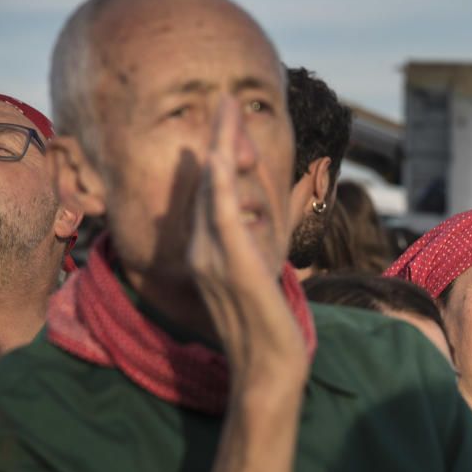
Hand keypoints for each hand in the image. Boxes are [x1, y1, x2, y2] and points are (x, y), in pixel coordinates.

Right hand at [187, 97, 307, 385]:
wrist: (268, 371)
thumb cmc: (267, 332)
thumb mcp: (260, 284)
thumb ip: (254, 256)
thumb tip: (259, 237)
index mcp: (208, 255)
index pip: (211, 196)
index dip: (220, 158)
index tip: (231, 128)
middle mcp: (203, 252)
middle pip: (208, 183)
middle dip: (219, 139)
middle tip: (229, 101)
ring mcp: (214, 259)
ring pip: (213, 189)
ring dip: (221, 145)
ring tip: (228, 107)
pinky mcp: (235, 266)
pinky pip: (223, 217)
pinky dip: (222, 183)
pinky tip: (224, 155)